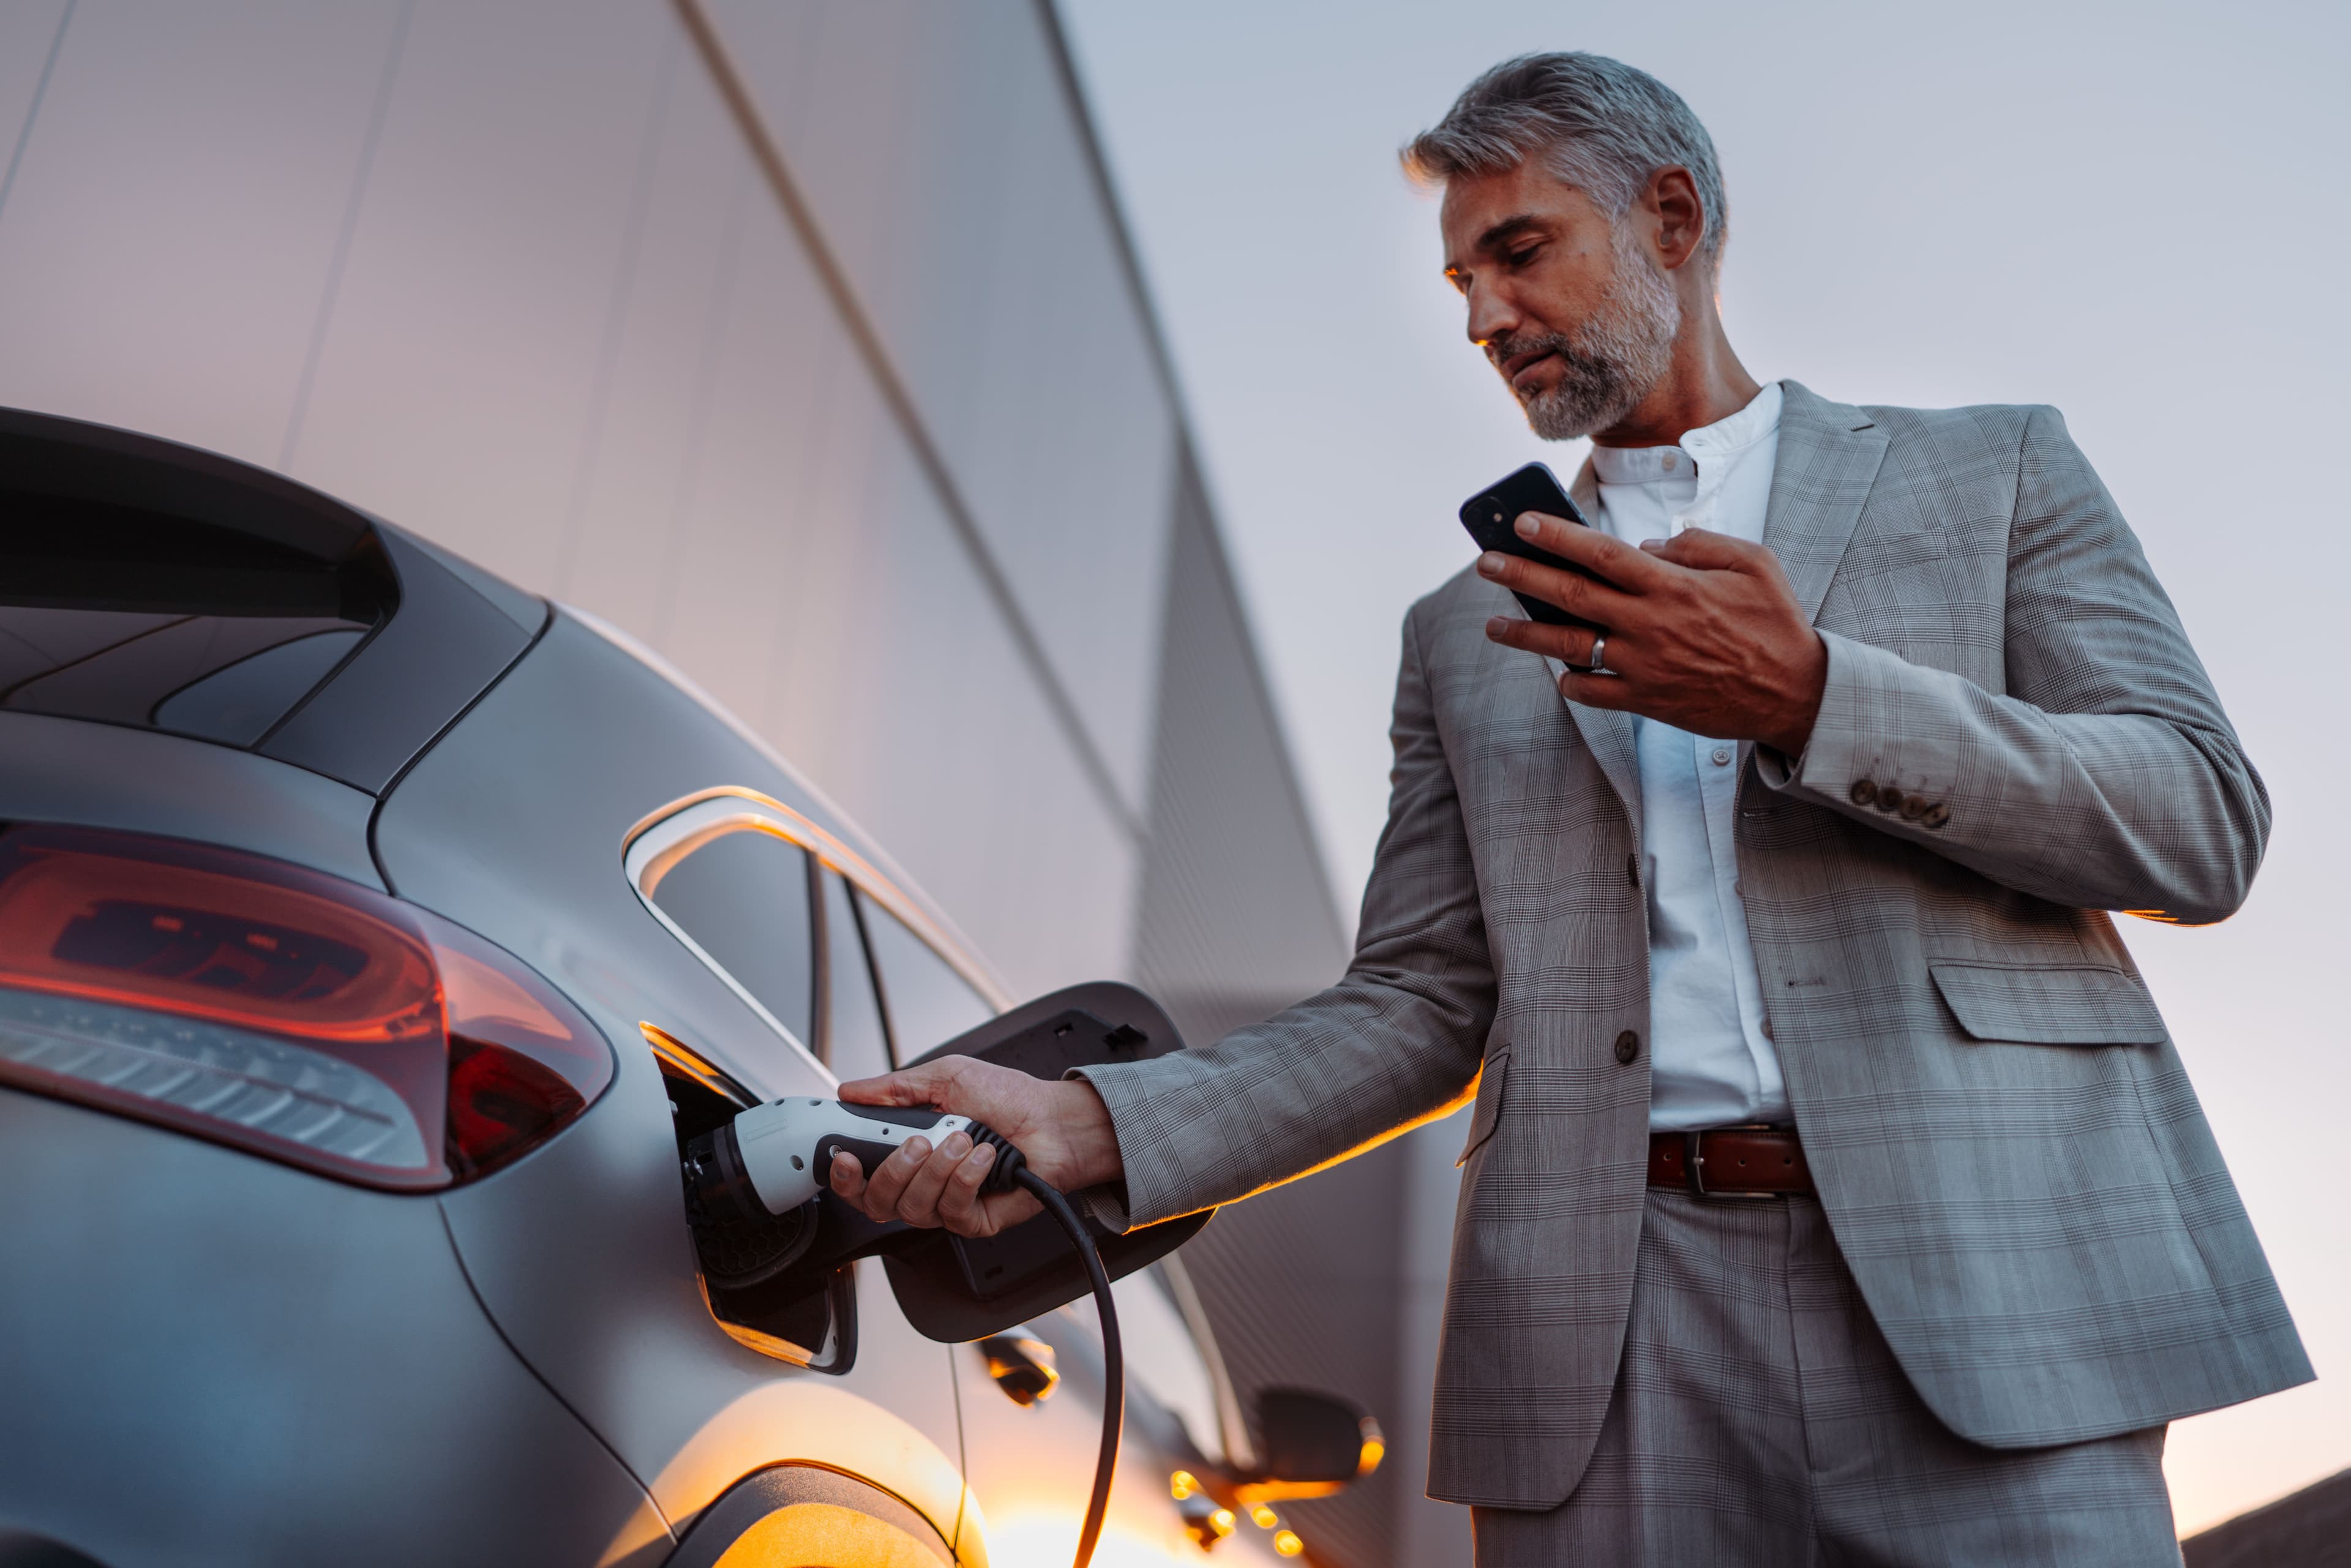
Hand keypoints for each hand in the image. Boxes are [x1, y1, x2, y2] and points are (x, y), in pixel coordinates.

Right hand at [828, 1055, 1123, 1236]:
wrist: (1056, 1120)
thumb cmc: (1009, 1098)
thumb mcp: (947, 1077)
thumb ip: (895, 1088)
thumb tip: (852, 1089)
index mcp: (909, 1150)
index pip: (861, 1178)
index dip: (845, 1176)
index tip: (845, 1156)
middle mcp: (923, 1181)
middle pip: (877, 1203)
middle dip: (893, 1171)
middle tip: (918, 1141)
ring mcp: (947, 1203)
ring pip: (913, 1208)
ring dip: (937, 1169)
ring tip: (963, 1139)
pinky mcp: (974, 1220)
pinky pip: (952, 1211)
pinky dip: (966, 1178)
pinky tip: (983, 1157)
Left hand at [1479, 514, 1826, 755]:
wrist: (1795, 694)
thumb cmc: (1775, 622)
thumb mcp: (1753, 563)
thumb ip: (1699, 545)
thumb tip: (1651, 545)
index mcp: (1672, 585)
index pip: (1601, 553)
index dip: (1558, 536)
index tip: (1522, 523)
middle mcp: (1649, 624)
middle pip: (1570, 595)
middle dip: (1522, 575)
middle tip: (1485, 563)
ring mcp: (1643, 666)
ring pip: (1568, 647)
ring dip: (1525, 633)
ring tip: (1493, 623)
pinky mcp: (1646, 702)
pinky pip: (1593, 692)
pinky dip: (1570, 682)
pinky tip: (1558, 671)